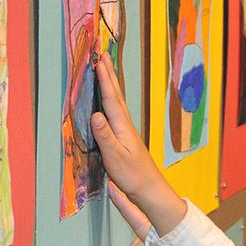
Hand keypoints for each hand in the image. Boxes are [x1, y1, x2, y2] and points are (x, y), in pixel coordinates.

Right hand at [90, 54, 185, 235]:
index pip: (111, 99)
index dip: (104, 80)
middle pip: (116, 95)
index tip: (99, 61)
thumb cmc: (133, 176)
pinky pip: (116, 111)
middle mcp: (125, 125)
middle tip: (104, 55)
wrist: (149, 189)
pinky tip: (109, 101)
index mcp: (122, 127)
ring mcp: (126, 131)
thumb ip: (105, 136)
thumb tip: (95, 114)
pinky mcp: (125, 138)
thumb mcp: (115, 157)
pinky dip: (111, 100)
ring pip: (117, 101)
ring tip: (106, 71)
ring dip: (111, 85)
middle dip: (109, 75)